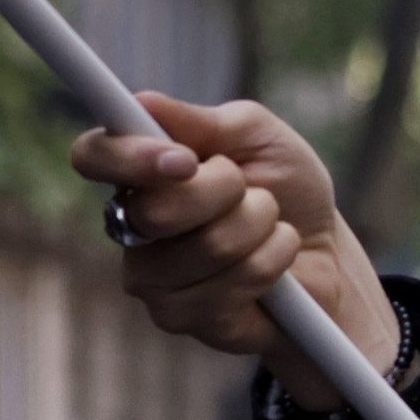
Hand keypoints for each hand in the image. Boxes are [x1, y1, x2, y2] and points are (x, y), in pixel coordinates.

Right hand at [70, 95, 392, 415]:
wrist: (325, 251)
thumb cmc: (285, 188)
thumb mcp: (258, 136)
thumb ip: (203, 121)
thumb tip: (142, 102)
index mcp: (139, 172)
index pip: (94, 156)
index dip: (129, 157)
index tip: (184, 159)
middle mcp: (131, 225)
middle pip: (155, 209)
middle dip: (226, 191)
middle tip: (251, 190)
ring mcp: (149, 277)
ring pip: (207, 246)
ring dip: (260, 226)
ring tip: (269, 226)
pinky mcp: (178, 317)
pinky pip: (232, 284)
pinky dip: (273, 261)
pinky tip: (275, 266)